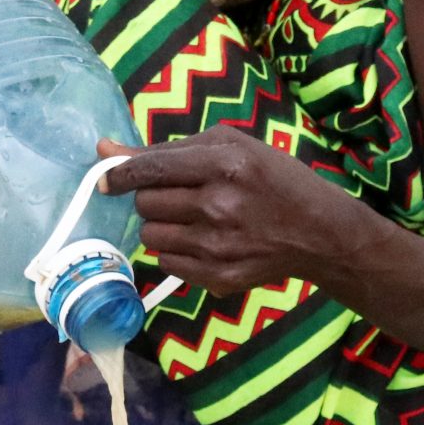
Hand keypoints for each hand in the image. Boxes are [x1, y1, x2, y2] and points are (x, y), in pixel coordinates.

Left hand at [96, 128, 354, 295]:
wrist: (319, 231)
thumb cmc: (273, 178)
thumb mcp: (230, 147)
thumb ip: (167, 148)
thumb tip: (104, 149)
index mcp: (224, 164)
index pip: (149, 169)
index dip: (119, 174)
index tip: (106, 179)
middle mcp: (218, 205)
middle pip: (145, 203)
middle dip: (152, 197)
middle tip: (179, 195)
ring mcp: (218, 246)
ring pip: (150, 235)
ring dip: (163, 224)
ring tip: (194, 218)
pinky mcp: (218, 277)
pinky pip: (167, 263)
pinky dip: (177, 251)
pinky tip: (205, 241)